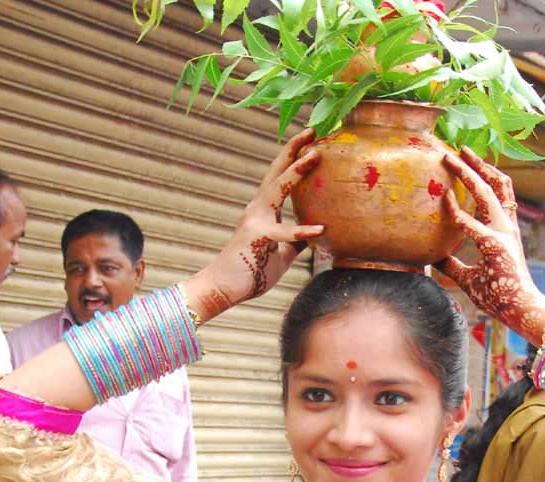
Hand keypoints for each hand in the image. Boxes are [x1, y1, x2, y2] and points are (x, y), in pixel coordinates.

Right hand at [186, 129, 322, 320]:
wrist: (223, 289)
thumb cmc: (251, 271)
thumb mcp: (281, 253)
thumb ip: (296, 240)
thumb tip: (314, 233)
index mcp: (263, 210)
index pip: (281, 178)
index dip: (295, 157)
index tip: (311, 139)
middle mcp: (257, 209)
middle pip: (276, 172)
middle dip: (293, 149)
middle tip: (312, 129)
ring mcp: (255, 221)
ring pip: (276, 191)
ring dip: (295, 171)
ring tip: (314, 155)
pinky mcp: (256, 239)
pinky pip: (282, 233)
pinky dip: (301, 230)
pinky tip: (320, 229)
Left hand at [434, 147, 544, 344]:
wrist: (519, 311)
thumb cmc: (498, 295)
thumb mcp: (468, 277)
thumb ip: (453, 265)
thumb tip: (433, 258)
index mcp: (504, 231)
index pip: (496, 195)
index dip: (482, 177)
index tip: (466, 165)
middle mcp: (506, 227)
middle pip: (496, 185)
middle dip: (477, 165)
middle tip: (458, 148)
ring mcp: (504, 235)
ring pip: (489, 193)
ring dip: (470, 173)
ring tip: (452, 158)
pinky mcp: (496, 247)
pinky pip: (473, 226)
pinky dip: (458, 213)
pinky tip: (444, 201)